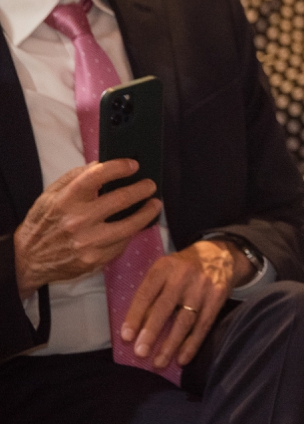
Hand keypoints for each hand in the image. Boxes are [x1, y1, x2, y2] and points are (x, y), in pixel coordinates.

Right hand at [12, 161, 161, 300]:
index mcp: (65, 201)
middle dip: (141, 189)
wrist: (28, 259)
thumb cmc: (42, 223)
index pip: (96, 177)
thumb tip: (101, 163)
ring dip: (147, 213)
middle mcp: (77, 221)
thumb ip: (74, 177)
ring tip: (154, 204)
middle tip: (150, 185)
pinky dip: (131, 233)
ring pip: (129, 226)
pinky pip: (121, 244)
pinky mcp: (95, 259)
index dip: (118, 168)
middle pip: (120, 200)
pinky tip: (135, 226)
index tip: (133, 165)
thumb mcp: (49, 196)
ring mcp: (88, 242)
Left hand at [121, 240, 250, 368]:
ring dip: (171, 344)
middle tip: (140, 353)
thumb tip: (136, 326)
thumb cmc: (182, 268)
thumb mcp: (165, 269)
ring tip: (159, 363)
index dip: (135, 316)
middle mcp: (183, 276)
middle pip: (165, 307)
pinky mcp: (218, 297)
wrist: (220, 255)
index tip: (126, 336)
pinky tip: (182, 358)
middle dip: (152, 332)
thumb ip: (152, 291)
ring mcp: (202, 287)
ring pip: (185, 320)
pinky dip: (192, 344)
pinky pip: (203, 325)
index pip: (146, 293)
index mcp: (164, 267)